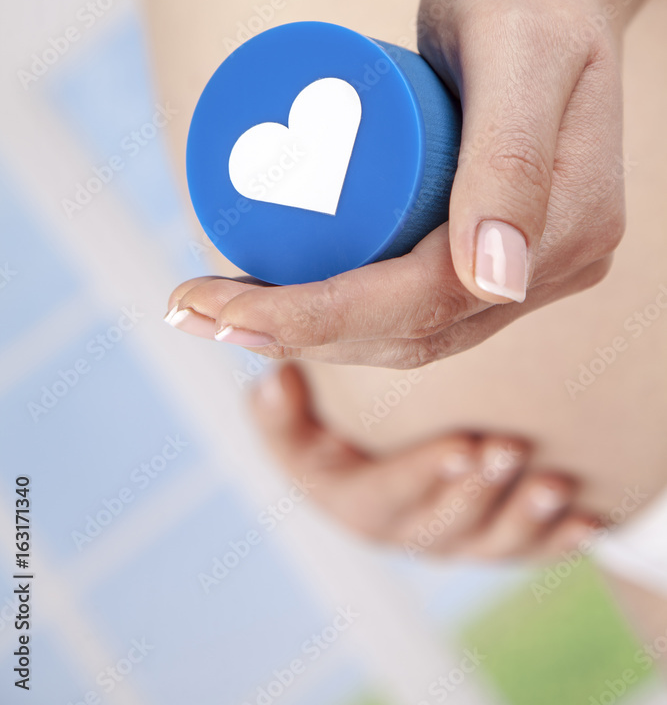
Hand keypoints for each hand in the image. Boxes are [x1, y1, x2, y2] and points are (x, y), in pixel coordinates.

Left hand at [165, 0, 624, 366]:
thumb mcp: (515, 46)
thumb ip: (513, 151)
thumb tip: (494, 281)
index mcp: (568, 228)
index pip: (426, 304)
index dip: (318, 319)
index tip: (221, 308)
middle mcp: (552, 262)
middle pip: (409, 330)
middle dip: (293, 332)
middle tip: (195, 305)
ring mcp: (527, 260)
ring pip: (407, 329)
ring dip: (307, 334)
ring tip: (217, 305)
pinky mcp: (491, 243)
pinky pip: (411, 303)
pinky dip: (339, 314)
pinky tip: (274, 298)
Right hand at [246, 361, 598, 560]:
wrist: (373, 463)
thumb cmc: (333, 429)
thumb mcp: (298, 421)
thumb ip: (281, 407)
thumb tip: (274, 376)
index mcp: (350, 501)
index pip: (379, 500)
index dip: (421, 478)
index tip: (461, 445)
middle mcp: (401, 529)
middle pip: (438, 526)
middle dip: (476, 493)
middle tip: (508, 451)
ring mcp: (448, 540)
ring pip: (485, 542)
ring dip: (520, 515)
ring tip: (552, 481)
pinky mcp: (488, 540)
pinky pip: (524, 551)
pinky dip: (555, 537)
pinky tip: (584, 518)